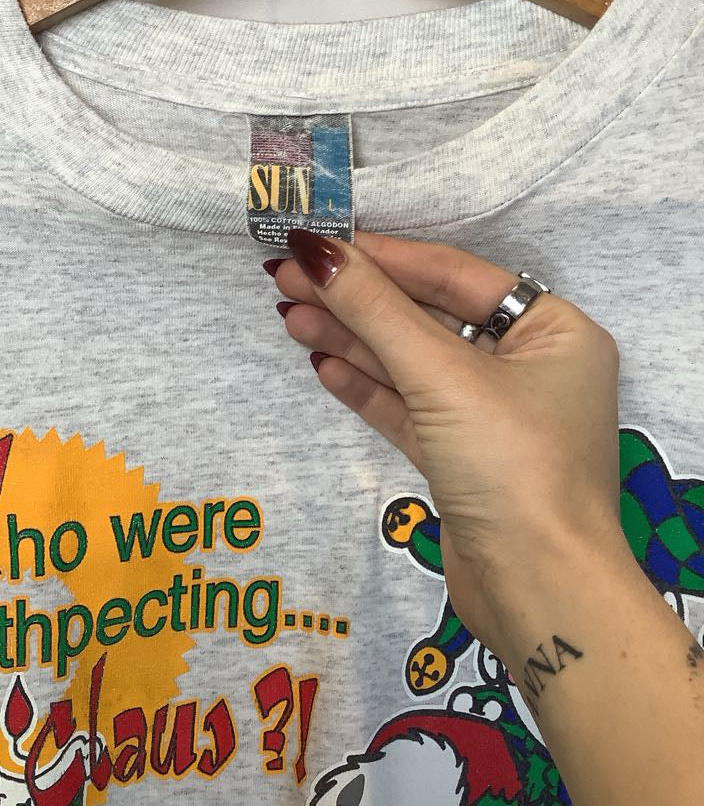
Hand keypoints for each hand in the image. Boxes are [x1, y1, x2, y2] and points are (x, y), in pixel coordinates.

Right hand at [267, 228, 631, 657]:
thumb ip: (375, 310)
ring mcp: (492, 414)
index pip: (452, 274)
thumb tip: (315, 251)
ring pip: (410, 362)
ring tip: (289, 316)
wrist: (538, 593)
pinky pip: (407, 406)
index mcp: (552, 330)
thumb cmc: (511, 466)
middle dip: (356, 299)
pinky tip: (322, 363)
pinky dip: (366, 386)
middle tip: (285, 279)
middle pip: (426, 316)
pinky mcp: (461, 457)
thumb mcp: (441, 375)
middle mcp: (527, 365)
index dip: (381, 257)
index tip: (318, 244)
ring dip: (351, 339)